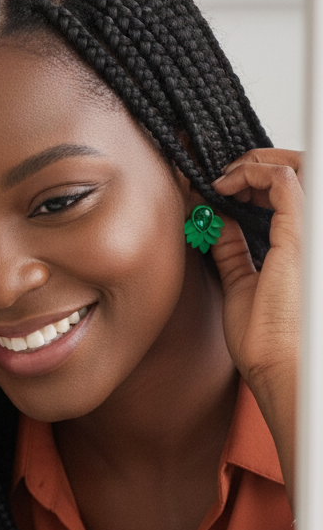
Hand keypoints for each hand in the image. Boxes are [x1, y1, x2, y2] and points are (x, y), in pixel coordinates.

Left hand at [211, 148, 301, 502]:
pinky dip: (254, 171)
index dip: (259, 180)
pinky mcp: (302, 231)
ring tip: (222, 180)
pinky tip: (226, 185)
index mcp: (303, 245)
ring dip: (255, 164)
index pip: (291, 193)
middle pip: (300, 172)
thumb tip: (216, 220)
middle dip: (259, 166)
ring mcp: (311, 230)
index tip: (222, 188)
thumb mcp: (240, 281)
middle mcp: (312, 234)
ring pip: (296, 166)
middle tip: (221, 180)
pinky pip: (284, 179)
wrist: (277, 365)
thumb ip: (232, 248)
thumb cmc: (266, 340)